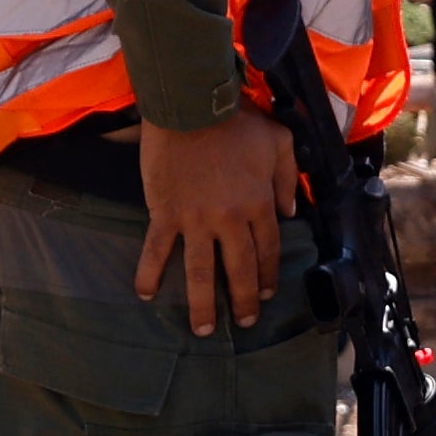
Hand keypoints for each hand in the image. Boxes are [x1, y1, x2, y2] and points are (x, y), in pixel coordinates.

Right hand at [131, 109, 310, 333]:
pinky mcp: (164, 213)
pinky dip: (149, 273)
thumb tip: (290, 212)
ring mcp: (194, 220)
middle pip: (239, 268)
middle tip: (245, 322)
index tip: (267, 293)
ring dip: (202, 304)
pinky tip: (145, 295)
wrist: (190, 106)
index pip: (267, 249)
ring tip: (203, 329)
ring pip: (199, 272)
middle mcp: (229, 219)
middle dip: (244, 300)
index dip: (268, 274)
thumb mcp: (279, 141)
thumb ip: (287, 178)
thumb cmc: (237, 120)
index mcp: (258, 203)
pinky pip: (156, 250)